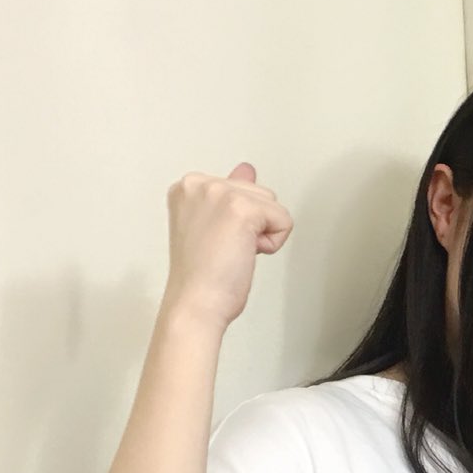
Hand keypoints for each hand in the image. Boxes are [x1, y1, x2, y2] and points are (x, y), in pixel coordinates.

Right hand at [161, 163, 293, 328]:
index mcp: (188, 186)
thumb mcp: (211, 224)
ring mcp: (219, 192)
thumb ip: (229, 195)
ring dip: (262, 233)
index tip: (214, 241)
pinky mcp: (241, 208)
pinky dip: (273, 243)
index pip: (239, 188)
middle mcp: (200, 183)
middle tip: (224, 249)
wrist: (195, 303)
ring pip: (272, 204)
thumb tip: (247, 169)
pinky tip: (246, 254)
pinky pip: (284, 220)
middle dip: (252, 224)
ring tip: (232, 251)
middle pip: (258, 192)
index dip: (237, 222)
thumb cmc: (200, 276)